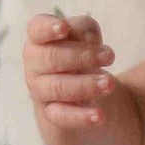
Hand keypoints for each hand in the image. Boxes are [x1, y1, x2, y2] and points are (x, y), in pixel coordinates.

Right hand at [24, 12, 120, 130]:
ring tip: (109, 84)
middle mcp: (34, 64)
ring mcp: (39, 90)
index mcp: (40, 38)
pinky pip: (62, 116)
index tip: (64, 28)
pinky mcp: (50, 113)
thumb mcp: (86, 36)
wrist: (79, 91)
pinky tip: (100, 116)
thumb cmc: (81, 53)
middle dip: (82, 56)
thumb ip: (84, 30)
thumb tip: (87, 38)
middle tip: (110, 56)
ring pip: (58, 87)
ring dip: (85, 85)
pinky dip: (81, 116)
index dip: (48, 28)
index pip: (37, 29)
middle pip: (52, 57)